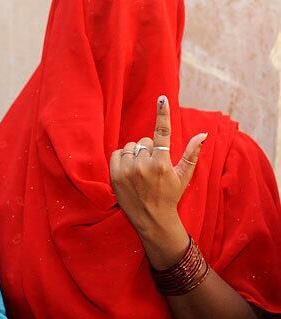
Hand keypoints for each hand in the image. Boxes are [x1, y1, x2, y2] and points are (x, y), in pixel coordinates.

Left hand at [109, 95, 207, 268]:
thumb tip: (203, 134)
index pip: (162, 133)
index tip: (162, 98)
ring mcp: (127, 171)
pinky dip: (123, 158)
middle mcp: (143, 166)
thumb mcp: (183, 176)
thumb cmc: (170, 196)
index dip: (163, 114)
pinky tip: (130, 170)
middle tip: (153, 167)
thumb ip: (192, 154)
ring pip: (131, 147)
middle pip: (144, 142)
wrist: (151, 220)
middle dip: (149, 150)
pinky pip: (117, 153)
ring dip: (135, 154)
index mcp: (162, 164)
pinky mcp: (114, 175)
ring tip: (141, 170)